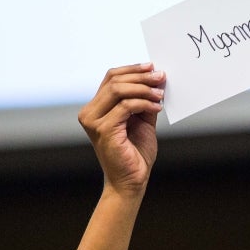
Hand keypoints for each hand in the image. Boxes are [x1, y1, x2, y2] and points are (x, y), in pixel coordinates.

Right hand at [78, 64, 166, 200]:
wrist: (132, 181)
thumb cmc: (135, 154)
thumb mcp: (142, 120)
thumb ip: (144, 100)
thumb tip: (156, 77)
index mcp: (96, 108)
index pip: (111, 78)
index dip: (132, 69)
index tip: (153, 67)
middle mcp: (89, 113)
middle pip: (114, 80)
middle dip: (140, 76)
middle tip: (161, 77)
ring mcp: (94, 121)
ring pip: (118, 90)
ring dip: (144, 88)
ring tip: (160, 94)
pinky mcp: (103, 130)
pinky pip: (126, 106)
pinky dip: (144, 103)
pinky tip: (157, 107)